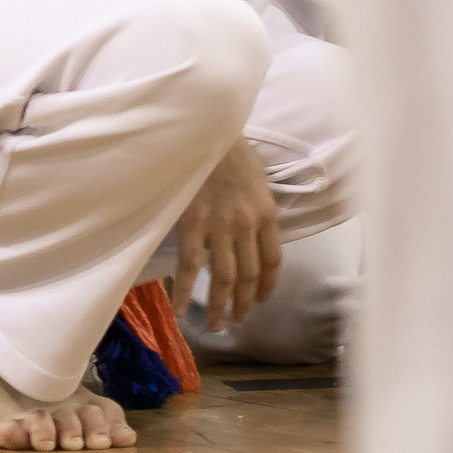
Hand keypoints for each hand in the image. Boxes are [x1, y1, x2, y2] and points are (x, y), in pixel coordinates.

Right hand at [174, 140, 280, 333]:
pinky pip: (190, 265)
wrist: (205, 128)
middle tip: (234, 321)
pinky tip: (179, 309)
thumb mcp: (255, 178)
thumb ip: (255, 206)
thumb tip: (249, 228)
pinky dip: (184, 291)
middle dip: (242, 303)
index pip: (272, 261)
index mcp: (266, 213)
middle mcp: (247, 225)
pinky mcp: (192, 223)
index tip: (258, 299)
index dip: (266, 285)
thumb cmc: (228, 147)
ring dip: (219, 305)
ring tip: (215, 324)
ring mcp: (220, 226)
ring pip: (224, 277)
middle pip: (249, 275)